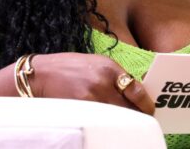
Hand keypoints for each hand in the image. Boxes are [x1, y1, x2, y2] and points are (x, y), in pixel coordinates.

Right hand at [28, 52, 154, 114]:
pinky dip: (107, 125)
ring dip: (123, 122)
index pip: (136, 88)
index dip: (146, 103)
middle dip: (137, 116)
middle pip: (130, 106)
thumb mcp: (93, 64)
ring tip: (125, 126)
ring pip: (118, 117)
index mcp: (108, 67)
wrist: (39, 75)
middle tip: (142, 123)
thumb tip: (133, 92)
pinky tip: (107, 126)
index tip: (150, 110)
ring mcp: (93, 97)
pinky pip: (102, 121)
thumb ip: (112, 76)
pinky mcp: (82, 109)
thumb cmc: (67, 68)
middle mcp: (103, 81)